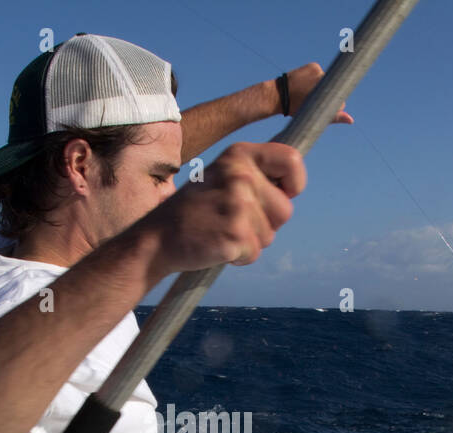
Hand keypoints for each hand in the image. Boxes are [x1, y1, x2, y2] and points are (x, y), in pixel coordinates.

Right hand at [137, 141, 305, 275]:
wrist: (157, 238)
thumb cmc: (195, 210)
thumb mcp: (221, 176)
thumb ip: (254, 175)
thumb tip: (292, 187)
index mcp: (239, 156)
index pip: (292, 161)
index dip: (295, 182)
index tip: (284, 194)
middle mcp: (241, 176)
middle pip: (286, 209)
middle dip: (268, 223)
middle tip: (234, 221)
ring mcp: (238, 206)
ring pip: (271, 235)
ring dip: (251, 241)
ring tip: (221, 232)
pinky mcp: (235, 236)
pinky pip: (255, 253)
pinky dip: (240, 258)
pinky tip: (217, 246)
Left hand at [283, 63, 352, 123]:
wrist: (278, 94)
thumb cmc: (295, 108)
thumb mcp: (314, 114)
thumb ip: (334, 117)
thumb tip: (351, 120)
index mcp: (325, 92)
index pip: (339, 100)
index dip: (331, 106)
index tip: (321, 106)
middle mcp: (324, 79)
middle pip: (333, 89)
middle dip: (326, 95)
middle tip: (311, 98)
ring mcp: (319, 71)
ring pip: (327, 80)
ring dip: (320, 86)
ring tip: (306, 92)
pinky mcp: (314, 65)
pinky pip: (319, 72)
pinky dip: (315, 78)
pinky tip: (305, 83)